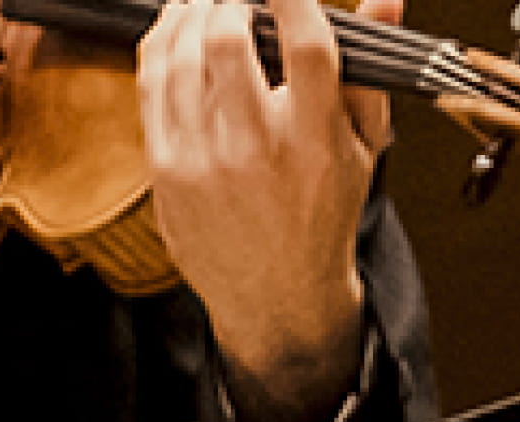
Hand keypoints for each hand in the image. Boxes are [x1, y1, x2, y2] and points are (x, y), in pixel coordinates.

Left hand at [142, 0, 392, 421]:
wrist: (276, 296)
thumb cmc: (321, 214)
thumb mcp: (363, 147)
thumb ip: (368, 69)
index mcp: (315, 141)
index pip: (305, 43)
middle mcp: (256, 150)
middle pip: (230, 38)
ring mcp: (203, 162)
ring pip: (182, 53)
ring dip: (191, 9)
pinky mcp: (166, 170)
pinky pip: (151, 83)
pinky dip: (162, 42)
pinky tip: (177, 28)